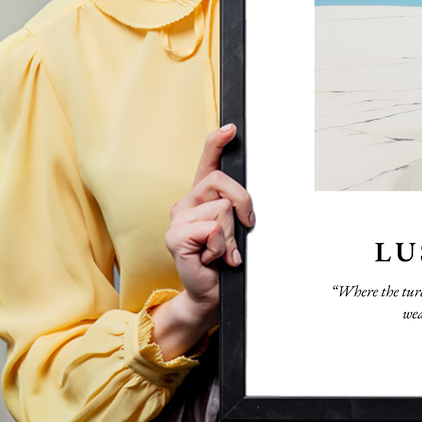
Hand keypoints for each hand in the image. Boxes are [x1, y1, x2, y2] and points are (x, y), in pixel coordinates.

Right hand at [150, 124, 254, 358]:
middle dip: (243, 204)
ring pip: (222, 209)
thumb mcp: (234, 229)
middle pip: (222, 182)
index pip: (207, 162)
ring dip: (231, 235)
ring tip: (222, 251)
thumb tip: (246, 201)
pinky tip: (212, 258)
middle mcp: (186, 203)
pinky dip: (221, 247)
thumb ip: (236, 209)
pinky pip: (212, 229)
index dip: (217, 142)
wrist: (210, 293)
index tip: (231, 129)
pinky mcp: (175, 237)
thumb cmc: (223, 261)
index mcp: (201, 198)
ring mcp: (178, 219)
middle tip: (244, 228)